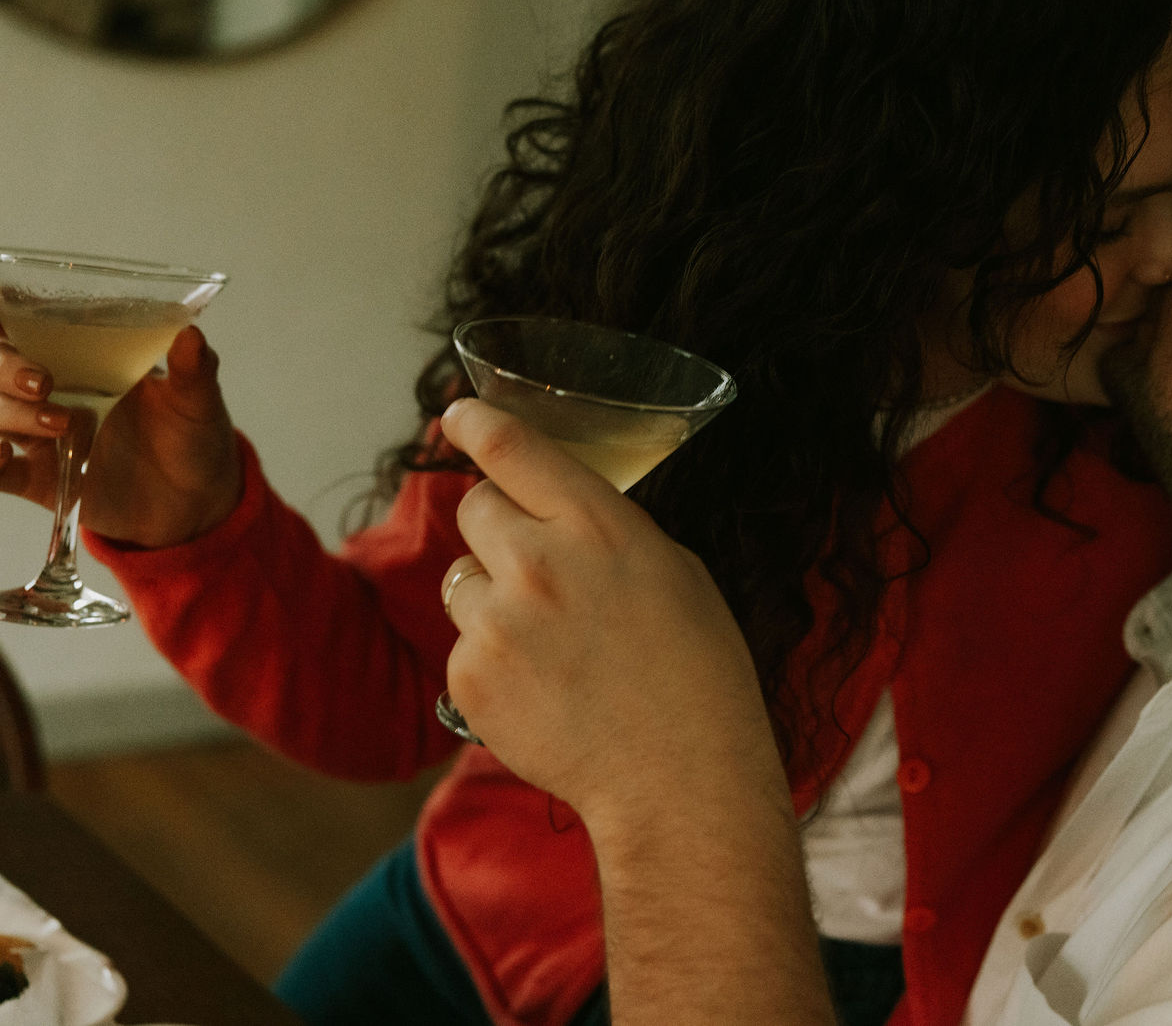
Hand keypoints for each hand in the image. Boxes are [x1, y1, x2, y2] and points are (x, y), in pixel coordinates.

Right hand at [0, 326, 241, 546]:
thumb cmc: (192, 436)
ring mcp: (41, 433)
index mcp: (85, 357)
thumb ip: (193, 371)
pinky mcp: (40, 478)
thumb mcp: (198, 402)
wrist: (196, 502)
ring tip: (58, 422)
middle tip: (41, 381)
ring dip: (9, 411)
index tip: (5, 315)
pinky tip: (3, 456)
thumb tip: (192, 335)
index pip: (26, 323)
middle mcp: (53, 390)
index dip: (6, 314)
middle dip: (6, 365)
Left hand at [438, 399, 778, 833]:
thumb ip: (606, 532)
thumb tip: (556, 516)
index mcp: (600, 524)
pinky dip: (491, 661)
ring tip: (552, 646)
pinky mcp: (468, 677)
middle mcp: (539, 562)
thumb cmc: (696, 673)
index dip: (478, 423)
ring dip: (491, 598)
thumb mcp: (673, 571)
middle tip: (538, 570)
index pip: (515, 448)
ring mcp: (497, 622)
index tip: (457, 413)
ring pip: (462, 579)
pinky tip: (543, 689)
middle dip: (499, 528)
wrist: (679, 775)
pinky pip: (461, 646)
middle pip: (476, 507)